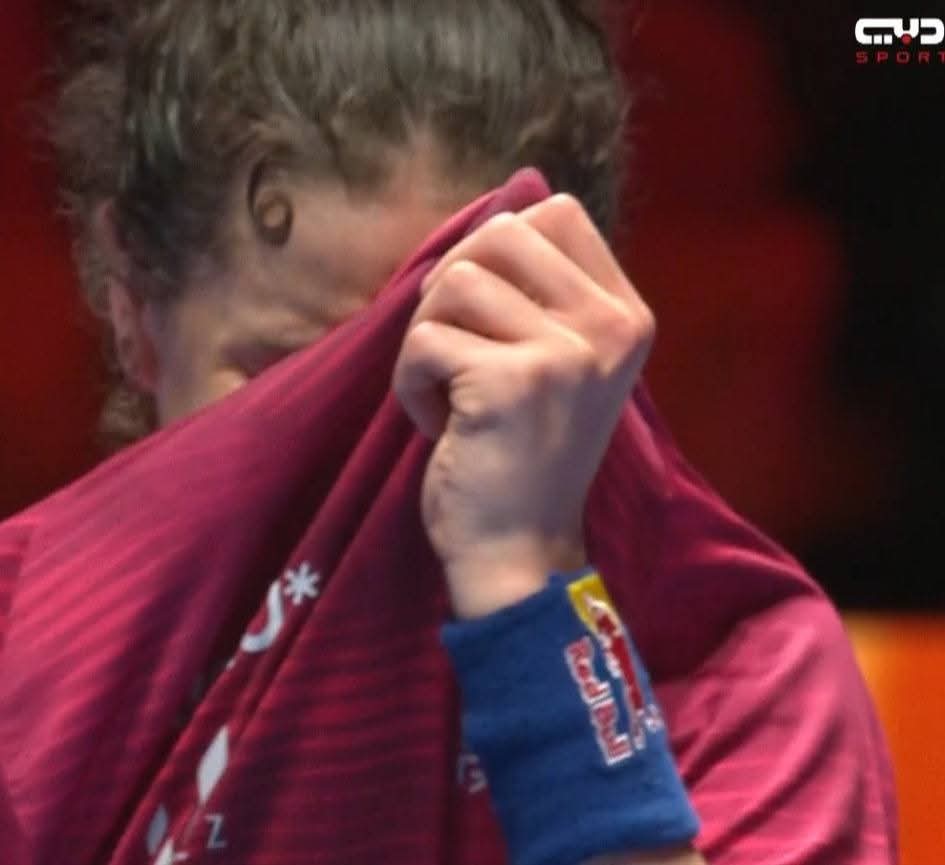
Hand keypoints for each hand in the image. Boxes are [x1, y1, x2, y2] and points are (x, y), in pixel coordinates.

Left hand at [393, 194, 654, 617]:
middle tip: (454, 351)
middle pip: (499, 233)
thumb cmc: (525, 455)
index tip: (484, 313)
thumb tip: (488, 221)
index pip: (555, 213)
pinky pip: (424, 338)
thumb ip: (540, 294)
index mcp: (626, 315)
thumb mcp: (560, 364)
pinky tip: (439, 425)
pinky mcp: (513, 382)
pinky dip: (410, 381)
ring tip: (448, 394)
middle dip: (451, 290)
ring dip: (428, 339)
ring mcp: (567, 353)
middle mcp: (609, 326)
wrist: (520, 552)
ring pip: (454, 281)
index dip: (497, 251)